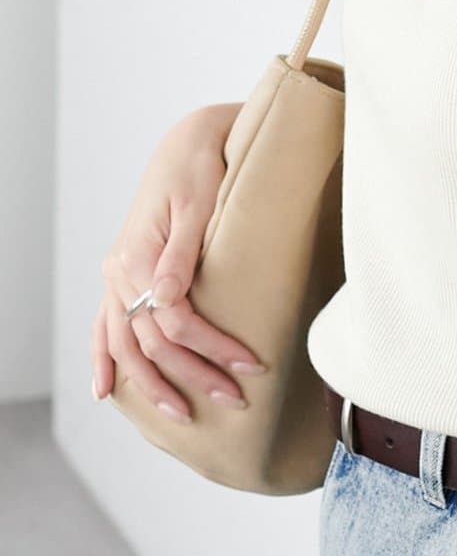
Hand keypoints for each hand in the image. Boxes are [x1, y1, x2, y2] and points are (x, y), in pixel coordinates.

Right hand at [91, 104, 265, 418]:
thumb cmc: (202, 167)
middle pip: (151, 341)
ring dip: (151, 382)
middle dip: (192, 376)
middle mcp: (120, 270)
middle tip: (235, 401)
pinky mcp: (122, 275)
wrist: (190, 141)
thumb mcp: (198, 204)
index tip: (254, 365)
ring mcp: (116, 275)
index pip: (175, 320)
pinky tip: (106, 391)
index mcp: (138, 255)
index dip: (214, 347)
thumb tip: (165, 301)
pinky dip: (104, 358)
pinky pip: (105, 325)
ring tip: (180, 415)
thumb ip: (181, 255)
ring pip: (125, 343)